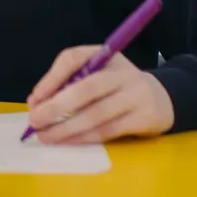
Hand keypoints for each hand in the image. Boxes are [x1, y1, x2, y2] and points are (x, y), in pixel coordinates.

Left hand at [26, 47, 173, 143]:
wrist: (162, 98)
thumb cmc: (117, 87)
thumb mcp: (97, 74)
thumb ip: (68, 83)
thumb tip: (36, 102)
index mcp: (104, 55)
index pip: (72, 58)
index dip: (51, 78)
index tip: (34, 99)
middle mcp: (121, 73)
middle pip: (85, 88)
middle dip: (56, 106)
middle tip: (35, 121)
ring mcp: (134, 95)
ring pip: (95, 114)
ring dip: (67, 128)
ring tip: (46, 136)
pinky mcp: (142, 118)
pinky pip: (108, 131)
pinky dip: (84, 137)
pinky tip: (68, 141)